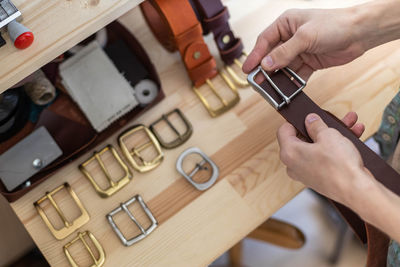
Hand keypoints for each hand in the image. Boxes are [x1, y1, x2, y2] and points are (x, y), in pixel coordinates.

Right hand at [243, 8, 366, 79]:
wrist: (361, 33)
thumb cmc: (334, 25)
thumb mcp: (305, 37)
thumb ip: (284, 52)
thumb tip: (265, 65)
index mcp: (286, 24)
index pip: (265, 41)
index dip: (255, 56)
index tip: (248, 70)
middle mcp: (290, 37)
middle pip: (272, 56)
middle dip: (265, 70)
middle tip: (256, 83)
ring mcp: (300, 51)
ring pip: (283, 67)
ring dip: (278, 78)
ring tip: (270, 90)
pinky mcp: (310, 62)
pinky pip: (296, 75)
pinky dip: (292, 83)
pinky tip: (287, 90)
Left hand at [277, 111, 373, 206]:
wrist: (357, 191)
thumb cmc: (340, 166)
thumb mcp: (328, 135)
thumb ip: (316, 125)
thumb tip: (310, 120)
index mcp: (289, 153)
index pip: (283, 131)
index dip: (295, 121)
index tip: (307, 116)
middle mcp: (293, 165)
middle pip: (302, 139)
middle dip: (320, 127)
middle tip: (331, 119)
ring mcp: (306, 173)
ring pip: (317, 147)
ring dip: (333, 135)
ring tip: (349, 124)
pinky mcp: (319, 178)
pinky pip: (324, 158)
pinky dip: (336, 148)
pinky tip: (352, 136)